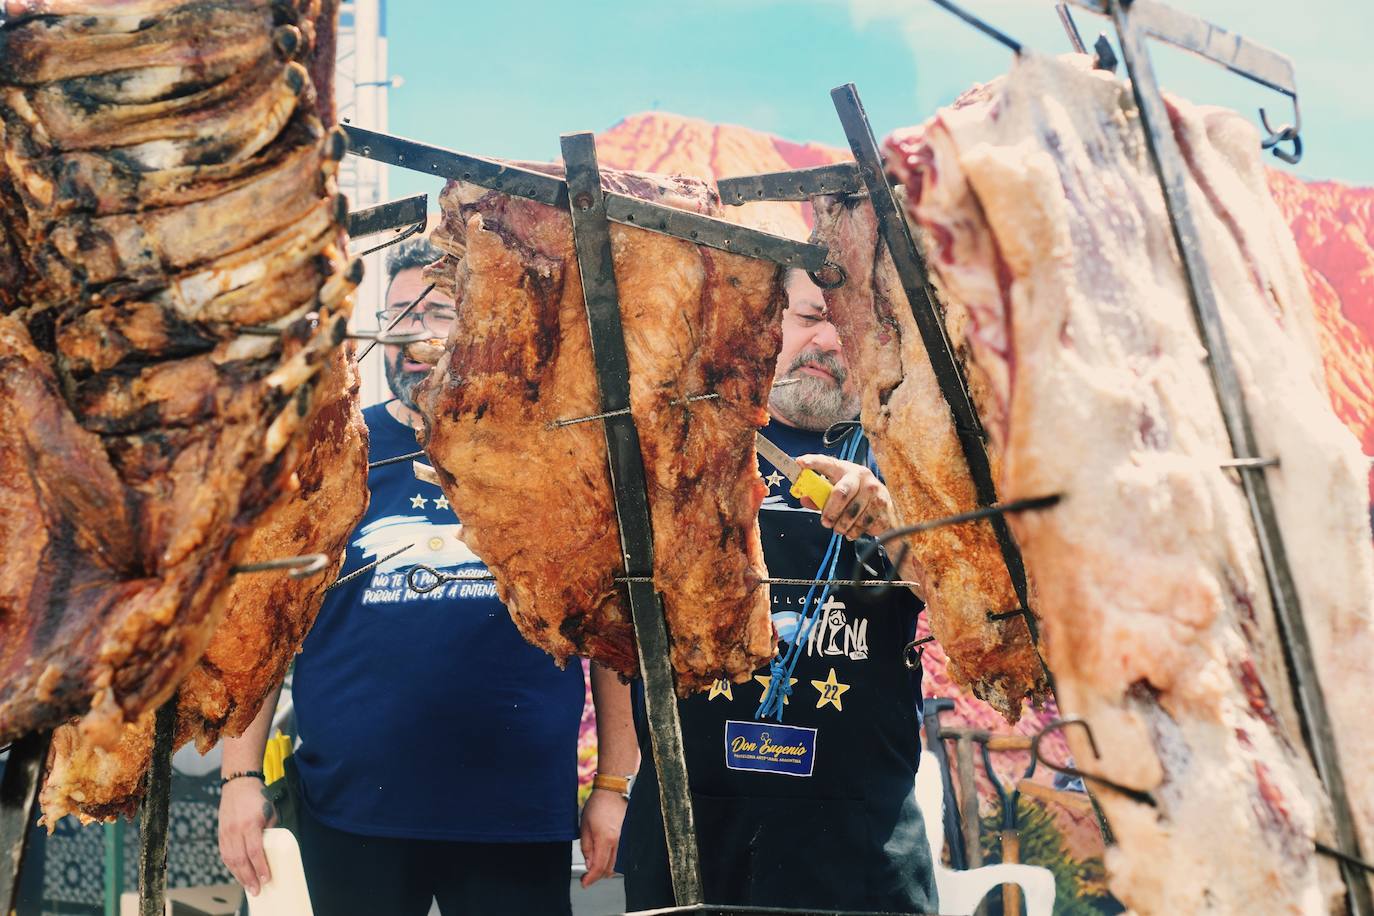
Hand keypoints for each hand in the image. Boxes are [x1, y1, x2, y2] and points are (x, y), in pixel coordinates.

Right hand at [218, 777, 275, 895]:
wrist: (238, 784)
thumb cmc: (257, 796)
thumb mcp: (270, 811)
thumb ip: (271, 830)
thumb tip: (273, 846)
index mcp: (250, 824)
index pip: (255, 851)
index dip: (260, 867)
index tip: (266, 878)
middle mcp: (236, 830)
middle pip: (241, 859)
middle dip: (249, 877)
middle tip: (257, 889)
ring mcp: (226, 832)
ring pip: (231, 860)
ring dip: (239, 876)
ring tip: (248, 886)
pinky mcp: (221, 834)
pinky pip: (225, 855)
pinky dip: (231, 867)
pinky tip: (238, 874)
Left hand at [579, 788, 626, 887]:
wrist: (613, 792)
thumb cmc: (597, 806)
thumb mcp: (584, 827)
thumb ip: (586, 848)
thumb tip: (589, 866)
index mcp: (605, 839)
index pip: (599, 867)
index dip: (591, 878)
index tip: (584, 883)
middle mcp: (619, 841)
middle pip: (609, 869)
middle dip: (597, 875)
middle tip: (587, 875)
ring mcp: (627, 839)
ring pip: (617, 864)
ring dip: (606, 869)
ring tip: (595, 864)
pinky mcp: (630, 837)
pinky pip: (623, 856)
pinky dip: (614, 860)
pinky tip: (606, 856)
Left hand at [795, 454, 898, 540]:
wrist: (882, 502)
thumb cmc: (852, 496)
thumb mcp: (835, 492)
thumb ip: (818, 496)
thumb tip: (804, 499)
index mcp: (844, 469)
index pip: (826, 462)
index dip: (813, 462)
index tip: (800, 462)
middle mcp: (861, 475)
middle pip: (841, 492)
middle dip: (831, 511)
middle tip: (826, 523)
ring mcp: (875, 488)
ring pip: (854, 513)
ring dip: (844, 526)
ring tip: (841, 529)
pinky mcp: (885, 503)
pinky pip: (867, 523)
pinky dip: (857, 531)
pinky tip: (854, 531)